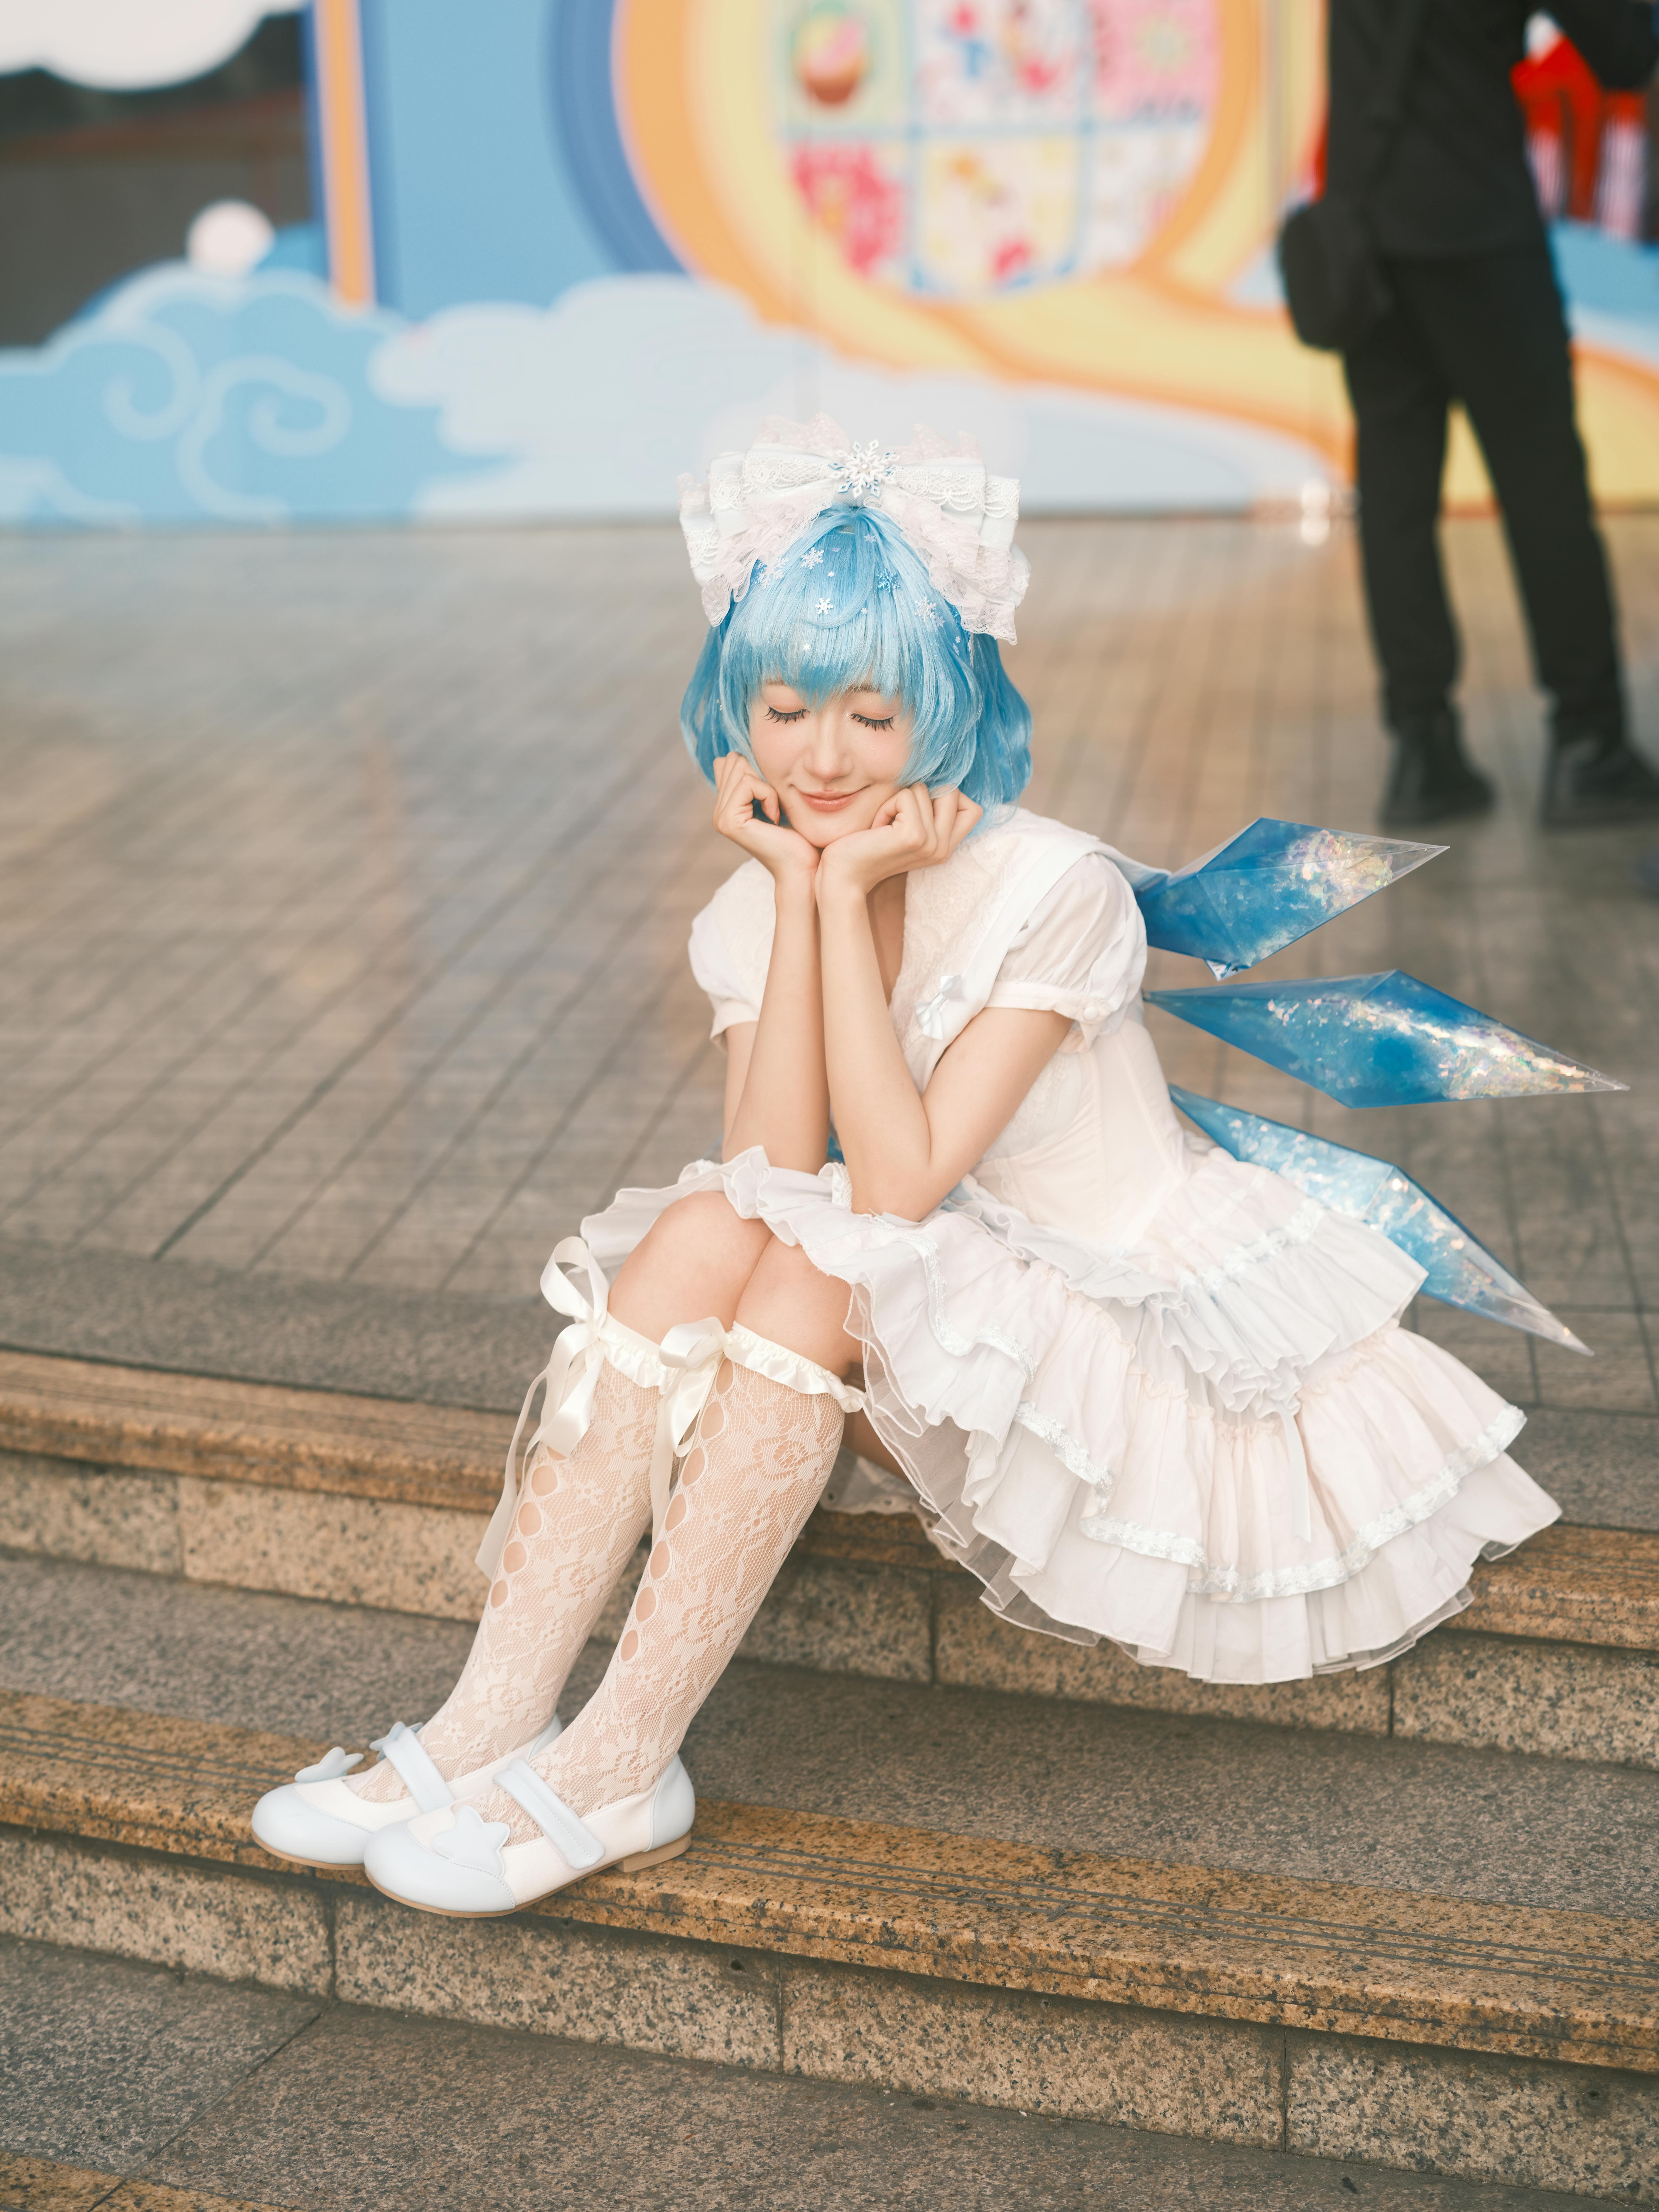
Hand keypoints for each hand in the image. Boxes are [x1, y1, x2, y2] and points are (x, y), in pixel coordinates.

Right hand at [712, 752, 819, 886]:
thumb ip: (756, 780)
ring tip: (775, 812)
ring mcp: (720, 817)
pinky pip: (748, 784)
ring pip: (740, 769)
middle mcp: (718, 811)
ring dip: (767, 787)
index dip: (757, 771)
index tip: (772, 798)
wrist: (803, 868)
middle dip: (761, 776)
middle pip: (733, 761)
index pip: (730, 761)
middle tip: (774, 805)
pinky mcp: (728, 821)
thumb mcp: (775, 798)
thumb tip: (742, 753)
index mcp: (726, 805)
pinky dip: (769, 795)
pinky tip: (774, 818)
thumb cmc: (798, 836)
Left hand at [817, 784, 980, 902]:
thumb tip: (939, 774)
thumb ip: (928, 809)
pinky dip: (887, 805)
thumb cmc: (868, 844)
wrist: (843, 874)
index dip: (946, 797)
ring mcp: (932, 844)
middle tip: (896, 817)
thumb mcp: (904, 825)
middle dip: (919, 794)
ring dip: (897, 800)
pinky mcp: (915, 836)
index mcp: (945, 848)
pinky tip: (877, 828)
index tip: (913, 811)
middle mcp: (943, 849)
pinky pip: (907, 795)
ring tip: (883, 825)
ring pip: (925, 789)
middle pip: (952, 791)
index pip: (972, 809)